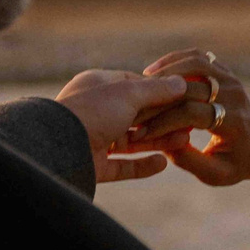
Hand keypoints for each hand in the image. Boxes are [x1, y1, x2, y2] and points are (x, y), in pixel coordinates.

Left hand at [51, 69, 188, 183]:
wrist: (60, 148)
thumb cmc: (92, 112)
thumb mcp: (128, 93)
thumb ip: (156, 90)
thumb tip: (181, 83)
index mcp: (98, 86)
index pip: (135, 85)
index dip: (160, 91)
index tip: (183, 97)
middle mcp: (95, 112)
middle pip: (136, 114)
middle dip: (163, 118)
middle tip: (189, 122)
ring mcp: (94, 139)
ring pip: (132, 140)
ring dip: (158, 141)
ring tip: (183, 141)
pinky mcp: (95, 166)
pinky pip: (123, 166)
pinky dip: (142, 165)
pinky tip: (163, 163)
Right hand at [130, 50, 249, 189]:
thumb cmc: (235, 163)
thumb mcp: (216, 174)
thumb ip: (190, 161)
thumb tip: (164, 144)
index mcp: (233, 123)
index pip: (191, 113)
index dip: (162, 123)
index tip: (140, 133)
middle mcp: (234, 96)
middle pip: (191, 85)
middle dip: (159, 96)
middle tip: (133, 105)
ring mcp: (231, 80)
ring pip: (196, 61)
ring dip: (167, 67)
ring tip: (143, 80)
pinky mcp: (225, 72)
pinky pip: (199, 57)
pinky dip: (176, 59)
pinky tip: (156, 71)